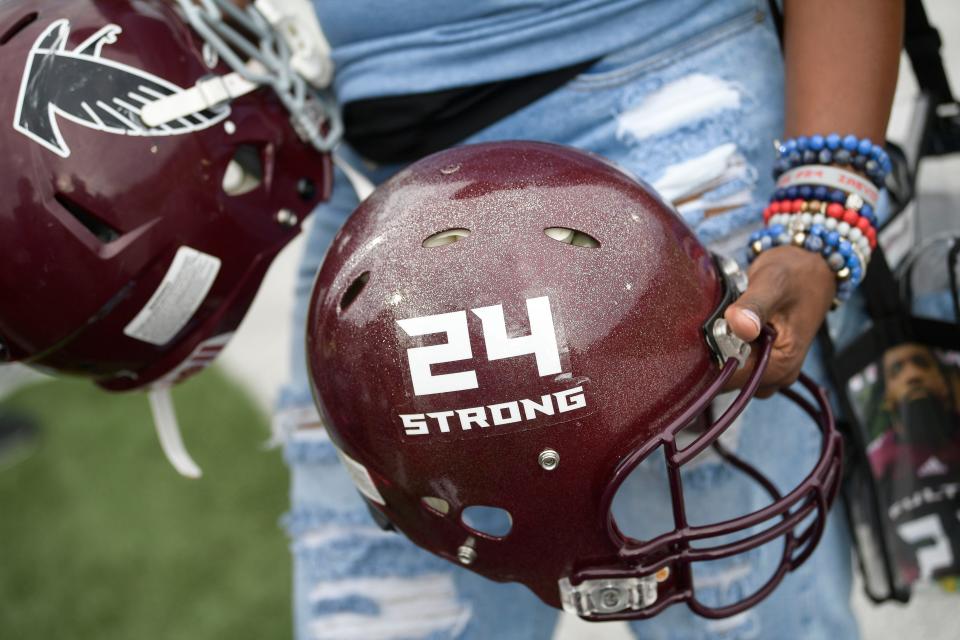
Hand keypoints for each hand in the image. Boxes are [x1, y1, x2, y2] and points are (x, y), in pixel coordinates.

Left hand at [722, 246, 835, 396]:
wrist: (810, 268)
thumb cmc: (796, 275)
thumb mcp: (773, 284)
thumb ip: (754, 306)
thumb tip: (738, 325)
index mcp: (783, 365)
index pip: (733, 379)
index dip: (711, 360)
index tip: (700, 336)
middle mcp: (777, 374)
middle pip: (728, 378)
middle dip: (713, 353)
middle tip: (714, 319)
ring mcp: (770, 369)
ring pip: (728, 369)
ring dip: (718, 346)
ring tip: (725, 317)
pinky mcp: (761, 359)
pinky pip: (733, 360)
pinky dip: (725, 343)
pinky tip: (729, 322)